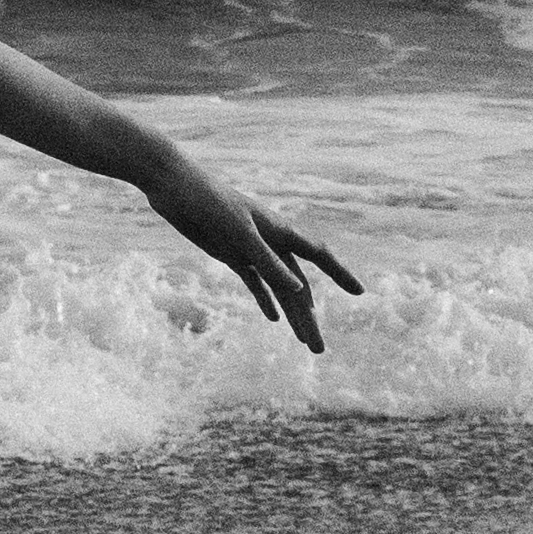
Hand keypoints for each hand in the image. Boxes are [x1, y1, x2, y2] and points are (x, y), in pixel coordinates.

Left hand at [143, 151, 360, 353]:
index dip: (340, 274)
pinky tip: (274, 319)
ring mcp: (250, 249)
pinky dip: (266, 300)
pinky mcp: (230, 253)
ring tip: (304, 343)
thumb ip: (266, 260)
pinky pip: (255, 281)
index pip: (319, 255)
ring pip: (278, 288)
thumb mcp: (238, 233)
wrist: (172, 184)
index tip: (360, 292)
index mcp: (279, 230)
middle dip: (310, 317)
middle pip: (298, 285)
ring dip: (291, 315)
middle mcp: (270, 241)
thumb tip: (298, 291)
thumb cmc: (207, 200)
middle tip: (318, 349)